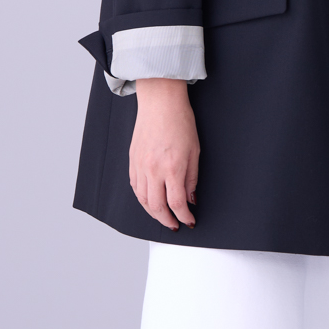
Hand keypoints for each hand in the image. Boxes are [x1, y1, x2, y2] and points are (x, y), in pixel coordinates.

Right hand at [129, 80, 198, 229]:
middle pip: (157, 207)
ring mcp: (140, 166)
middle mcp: (153, 170)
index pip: (177, 203)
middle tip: (175, 225)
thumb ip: (192, 179)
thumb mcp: (195, 152)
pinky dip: (142, 199)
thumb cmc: (180, 122)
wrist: (160, 103)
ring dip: (153, 213)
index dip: (184, 217)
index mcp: (172, 168)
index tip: (189, 221)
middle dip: (167, 220)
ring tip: (163, 217)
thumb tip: (190, 199)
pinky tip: (149, 202)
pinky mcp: (132, 161)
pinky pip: (135, 187)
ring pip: (143, 200)